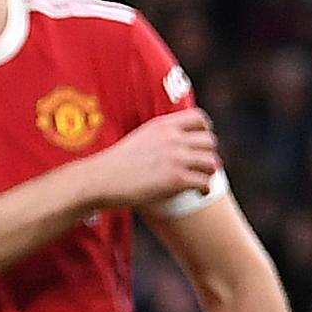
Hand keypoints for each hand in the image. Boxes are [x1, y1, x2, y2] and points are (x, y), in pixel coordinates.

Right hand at [80, 108, 223, 210]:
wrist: (100, 179)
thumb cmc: (116, 164)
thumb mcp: (141, 138)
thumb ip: (162, 137)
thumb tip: (181, 146)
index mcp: (163, 125)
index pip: (199, 118)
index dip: (205, 131)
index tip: (201, 144)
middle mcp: (172, 138)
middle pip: (210, 142)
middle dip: (208, 155)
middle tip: (201, 167)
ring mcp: (176, 158)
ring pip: (211, 162)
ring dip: (208, 173)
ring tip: (200, 181)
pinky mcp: (177, 179)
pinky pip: (204, 182)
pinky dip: (204, 189)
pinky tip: (198, 193)